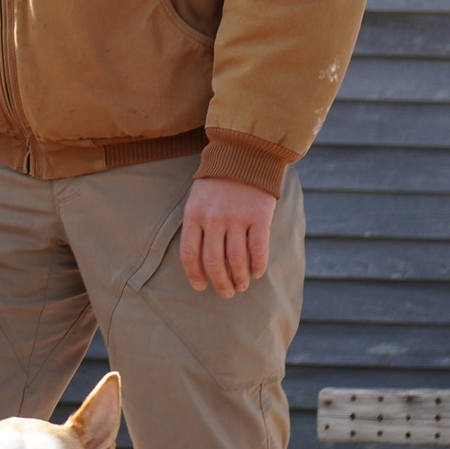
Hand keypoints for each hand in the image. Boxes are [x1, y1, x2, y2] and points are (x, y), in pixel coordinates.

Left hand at [179, 176, 274, 297]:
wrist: (244, 155)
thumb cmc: (217, 182)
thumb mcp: (197, 199)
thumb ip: (196, 226)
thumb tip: (199, 262)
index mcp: (194, 215)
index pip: (190, 254)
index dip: (194, 275)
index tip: (201, 287)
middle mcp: (213, 219)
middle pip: (213, 262)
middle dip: (220, 282)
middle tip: (226, 293)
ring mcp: (236, 218)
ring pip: (236, 259)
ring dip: (240, 278)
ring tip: (242, 286)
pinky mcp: (259, 216)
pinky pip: (258, 248)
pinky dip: (258, 265)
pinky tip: (258, 272)